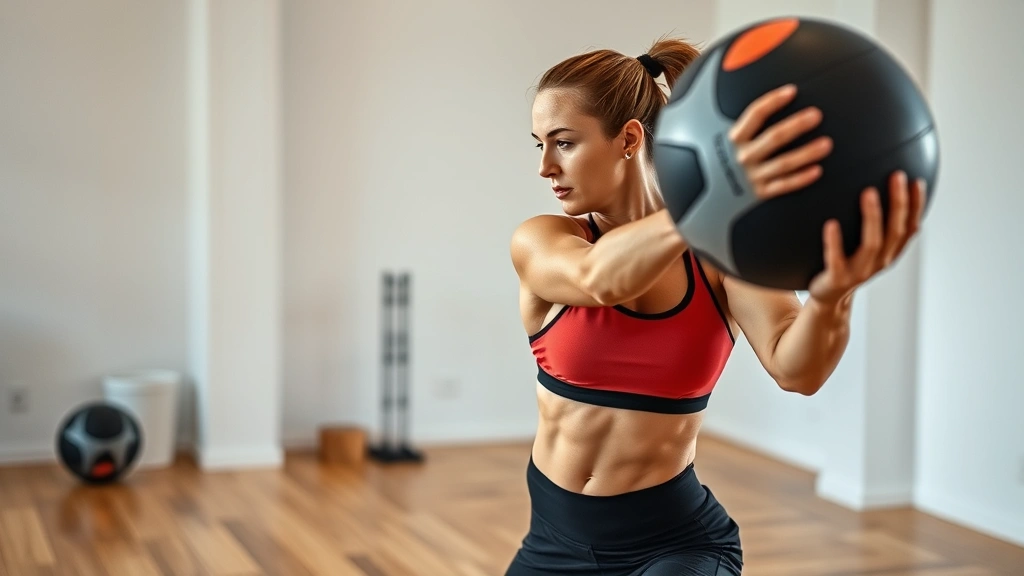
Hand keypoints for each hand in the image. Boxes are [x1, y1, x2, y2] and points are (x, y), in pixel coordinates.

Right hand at [729, 84, 832, 198]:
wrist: (713, 192)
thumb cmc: (726, 156)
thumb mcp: (725, 135)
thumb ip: (747, 119)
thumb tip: (778, 94)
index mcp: (735, 138)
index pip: (754, 115)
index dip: (773, 101)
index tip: (792, 91)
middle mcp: (743, 156)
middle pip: (773, 138)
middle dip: (796, 126)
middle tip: (816, 115)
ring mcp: (753, 175)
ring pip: (782, 164)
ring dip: (806, 153)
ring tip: (826, 144)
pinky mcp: (761, 193)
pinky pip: (783, 186)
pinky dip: (801, 179)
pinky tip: (817, 170)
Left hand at [807, 170, 926, 304]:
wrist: (827, 296)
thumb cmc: (845, 262)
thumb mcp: (861, 241)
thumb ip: (871, 219)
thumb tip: (870, 180)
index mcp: (889, 252)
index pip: (910, 227)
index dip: (917, 205)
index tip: (917, 180)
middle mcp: (880, 261)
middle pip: (895, 231)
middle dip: (899, 203)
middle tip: (896, 175)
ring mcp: (859, 271)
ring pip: (872, 243)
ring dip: (872, 217)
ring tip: (868, 192)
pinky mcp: (837, 278)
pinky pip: (836, 258)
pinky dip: (834, 242)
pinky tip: (830, 223)